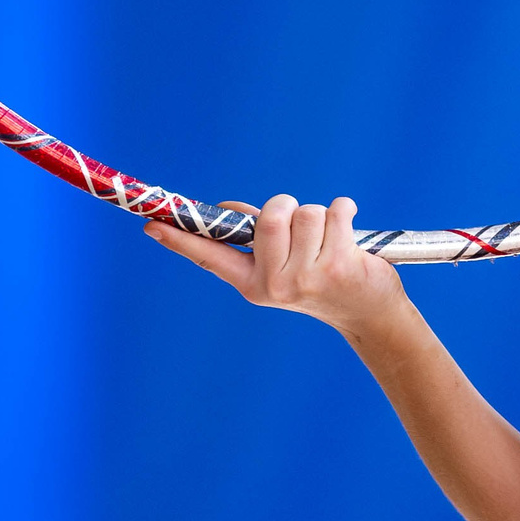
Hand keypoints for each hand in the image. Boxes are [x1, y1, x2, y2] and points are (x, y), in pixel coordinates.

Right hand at [145, 194, 409, 335]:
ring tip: (331, 239)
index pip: (209, 257)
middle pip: (270, 216)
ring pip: (306, 211)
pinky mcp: (337, 268)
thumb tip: (226, 208)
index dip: (179, 239)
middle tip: (303, 225)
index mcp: (252, 283)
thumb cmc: (324, 278)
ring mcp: (304, 280)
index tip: (150, 223)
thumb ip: (258, 237)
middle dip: (289, 207)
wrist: (368, 313)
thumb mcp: (284, 265)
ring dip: (323, 214)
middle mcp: (272, 286)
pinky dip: (346, 211)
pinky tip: (350, 234)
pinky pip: (335, 211)